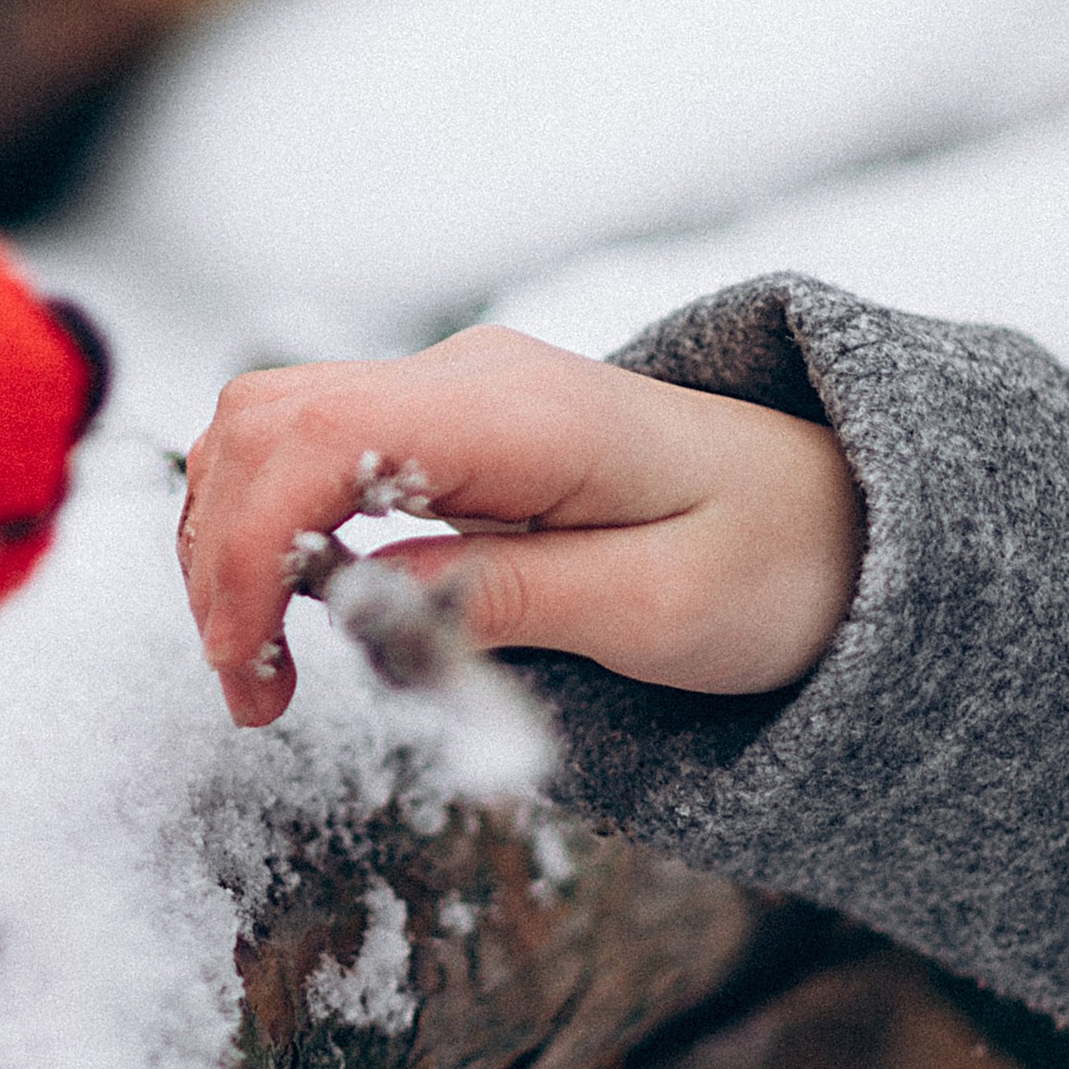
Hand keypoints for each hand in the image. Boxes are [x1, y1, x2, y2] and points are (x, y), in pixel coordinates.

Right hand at [178, 323, 862, 725]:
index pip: (316, 438)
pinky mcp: (447, 428)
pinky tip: (303, 614)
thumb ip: (510, 597)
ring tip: (267, 669)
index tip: (252, 671)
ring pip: (269, 428)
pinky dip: (274, 528)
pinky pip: (314, 452)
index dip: (249, 552)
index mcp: (520, 410)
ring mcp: (451, 392)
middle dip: (221, 555)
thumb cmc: (776, 566)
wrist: (847, 518)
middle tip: (252, 693)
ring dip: (236, 541)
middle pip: (263, 419)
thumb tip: (366, 600)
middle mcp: (467, 375)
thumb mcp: (661, 610)